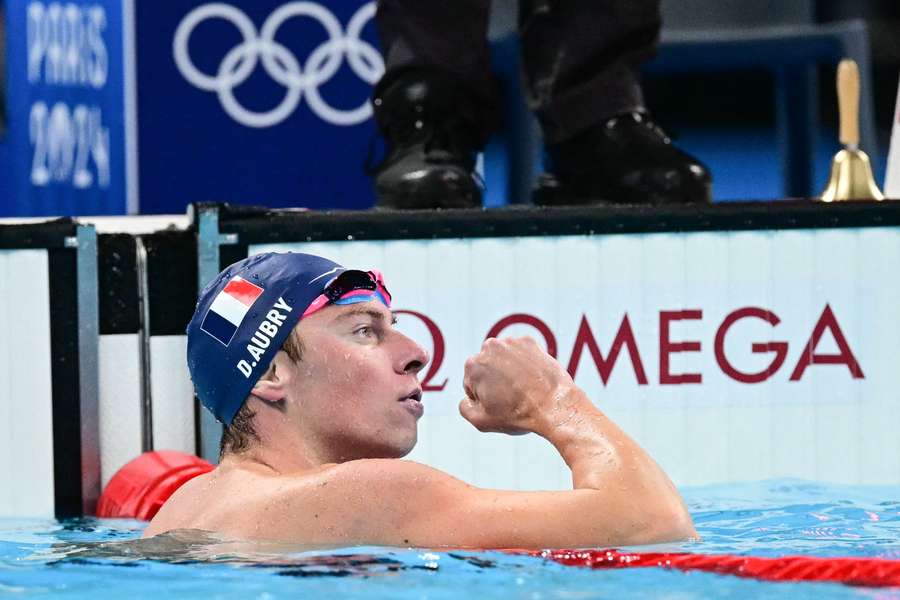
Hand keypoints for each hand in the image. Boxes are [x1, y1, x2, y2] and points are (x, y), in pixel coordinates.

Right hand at [459, 336, 578, 434]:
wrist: (553, 405)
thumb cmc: (518, 414)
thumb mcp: (481, 421)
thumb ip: (464, 407)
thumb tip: (467, 398)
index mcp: (472, 365)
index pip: (472, 383)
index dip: (485, 398)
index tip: (500, 404)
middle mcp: (489, 347)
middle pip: (487, 368)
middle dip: (495, 380)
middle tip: (512, 397)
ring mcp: (510, 342)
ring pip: (503, 359)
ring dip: (509, 370)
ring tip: (523, 388)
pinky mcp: (529, 342)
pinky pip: (520, 353)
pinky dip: (524, 363)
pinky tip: (532, 378)